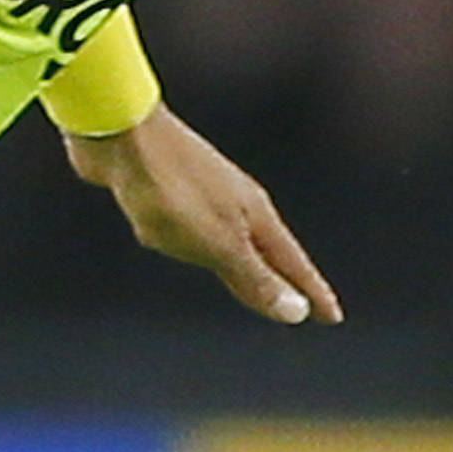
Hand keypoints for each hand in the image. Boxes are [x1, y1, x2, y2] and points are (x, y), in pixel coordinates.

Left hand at [69, 104, 341, 326]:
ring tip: (252, 279)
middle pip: (266, 252)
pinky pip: (185, 225)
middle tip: (304, 304)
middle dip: (284, 281)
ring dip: (243, 262)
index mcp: (253, 217)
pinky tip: (176, 239)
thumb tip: (297, 312)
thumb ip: (254, 277)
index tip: (333, 317)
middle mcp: (233, 203)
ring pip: (227, 239)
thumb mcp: (218, 244)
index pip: (292, 265)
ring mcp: (201, 193)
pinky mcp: (164, 190)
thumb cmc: (171, 189)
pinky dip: (193, 243)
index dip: (311, 294)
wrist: (119, 134)